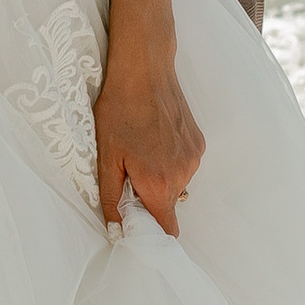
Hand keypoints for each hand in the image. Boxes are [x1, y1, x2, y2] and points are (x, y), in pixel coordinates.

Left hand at [94, 32, 204, 237]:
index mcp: (159, 183)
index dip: (153, 233)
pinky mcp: (199, 142)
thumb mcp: (106, 158)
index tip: (138, 225)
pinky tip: (155, 138)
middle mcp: (183, 173)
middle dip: (150, 198)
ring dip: (160, 177)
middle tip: (129, 174)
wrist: (144, 71)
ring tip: (142, 150)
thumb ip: (112, 198)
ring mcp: (194, 157)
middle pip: (169, 205)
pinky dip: (170, 160)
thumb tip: (117, 228)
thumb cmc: (119, 111)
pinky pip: (184, 164)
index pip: (168, 229)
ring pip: (177, 183)